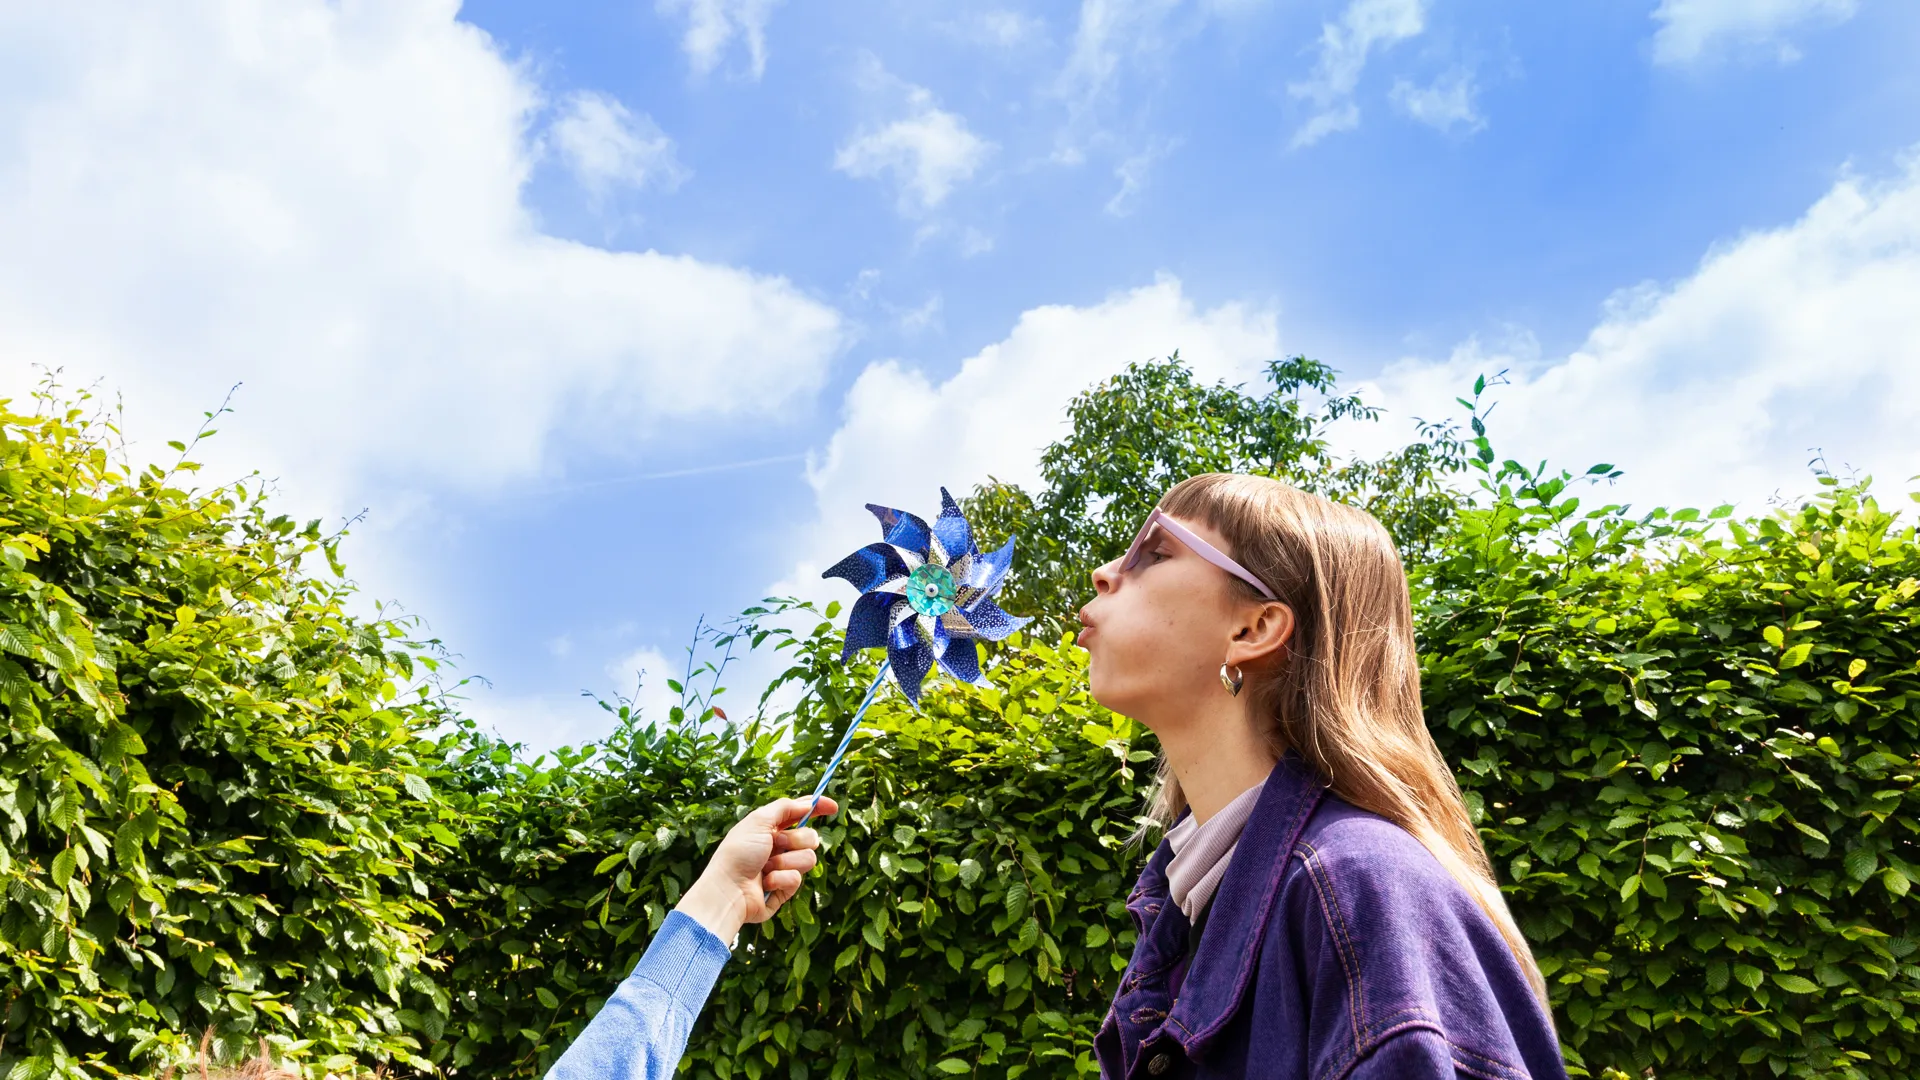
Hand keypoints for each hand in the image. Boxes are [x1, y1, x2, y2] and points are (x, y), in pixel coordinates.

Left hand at [674, 796, 838, 940]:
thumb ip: (785, 808)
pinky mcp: (785, 888)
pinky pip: (797, 879)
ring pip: (809, 859)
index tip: (833, 808)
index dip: (817, 809)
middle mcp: (778, 847)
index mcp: (770, 829)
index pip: (799, 815)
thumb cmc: (738, 853)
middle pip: (810, 837)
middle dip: (796, 840)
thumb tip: (808, 803)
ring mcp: (783, 868)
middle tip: (776, 844)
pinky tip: (766, 884)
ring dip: (787, 861)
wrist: (729, 889)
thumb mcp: (758, 821)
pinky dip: (781, 879)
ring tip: (766, 868)